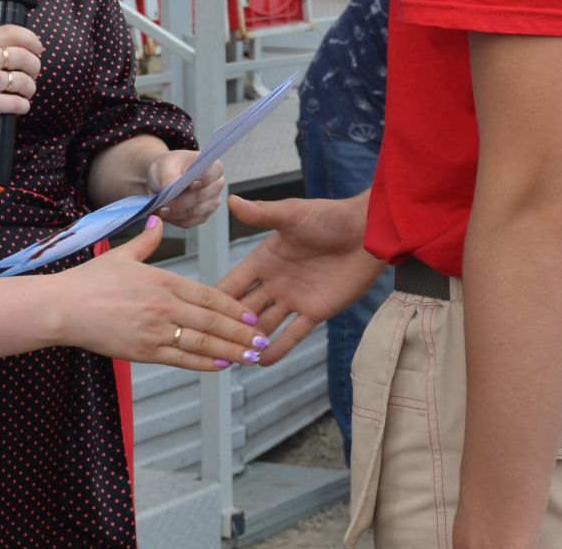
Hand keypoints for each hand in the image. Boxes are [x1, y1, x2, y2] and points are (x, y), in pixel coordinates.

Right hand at [0, 25, 42, 136]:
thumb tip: (17, 51)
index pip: (11, 32)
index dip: (30, 39)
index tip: (38, 48)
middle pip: (23, 57)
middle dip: (35, 67)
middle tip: (33, 75)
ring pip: (24, 81)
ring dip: (30, 88)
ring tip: (25, 93)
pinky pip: (18, 103)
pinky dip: (23, 106)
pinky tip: (18, 106)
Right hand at [53, 217, 267, 371]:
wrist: (63, 307)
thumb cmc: (90, 281)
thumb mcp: (122, 255)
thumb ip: (147, 243)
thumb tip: (160, 224)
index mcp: (163, 281)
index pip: (208, 296)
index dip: (234, 308)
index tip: (252, 315)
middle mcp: (164, 305)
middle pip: (212, 322)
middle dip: (241, 333)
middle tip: (262, 341)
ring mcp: (155, 330)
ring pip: (201, 343)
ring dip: (230, 350)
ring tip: (251, 357)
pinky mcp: (143, 351)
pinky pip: (180, 359)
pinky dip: (203, 363)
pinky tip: (221, 365)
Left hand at [147, 150, 224, 227]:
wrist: (160, 178)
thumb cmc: (167, 167)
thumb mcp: (165, 167)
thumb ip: (170, 177)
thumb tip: (170, 189)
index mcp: (212, 166)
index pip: (214, 173)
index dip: (203, 180)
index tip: (189, 185)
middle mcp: (216, 185)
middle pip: (203, 196)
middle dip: (182, 201)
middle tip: (165, 202)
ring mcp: (211, 202)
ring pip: (195, 212)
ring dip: (176, 212)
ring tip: (162, 208)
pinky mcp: (202, 216)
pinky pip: (190, 222)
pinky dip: (176, 219)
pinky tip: (166, 214)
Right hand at [217, 194, 382, 364]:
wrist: (368, 232)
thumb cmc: (330, 217)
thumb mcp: (293, 215)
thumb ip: (262, 214)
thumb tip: (231, 199)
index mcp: (264, 259)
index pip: (233, 284)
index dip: (217, 300)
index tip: (194, 315)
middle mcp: (275, 281)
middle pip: (245, 309)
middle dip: (229, 327)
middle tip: (210, 347)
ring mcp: (294, 298)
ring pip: (266, 325)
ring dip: (250, 341)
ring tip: (232, 360)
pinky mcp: (315, 311)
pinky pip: (293, 333)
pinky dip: (279, 348)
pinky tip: (261, 362)